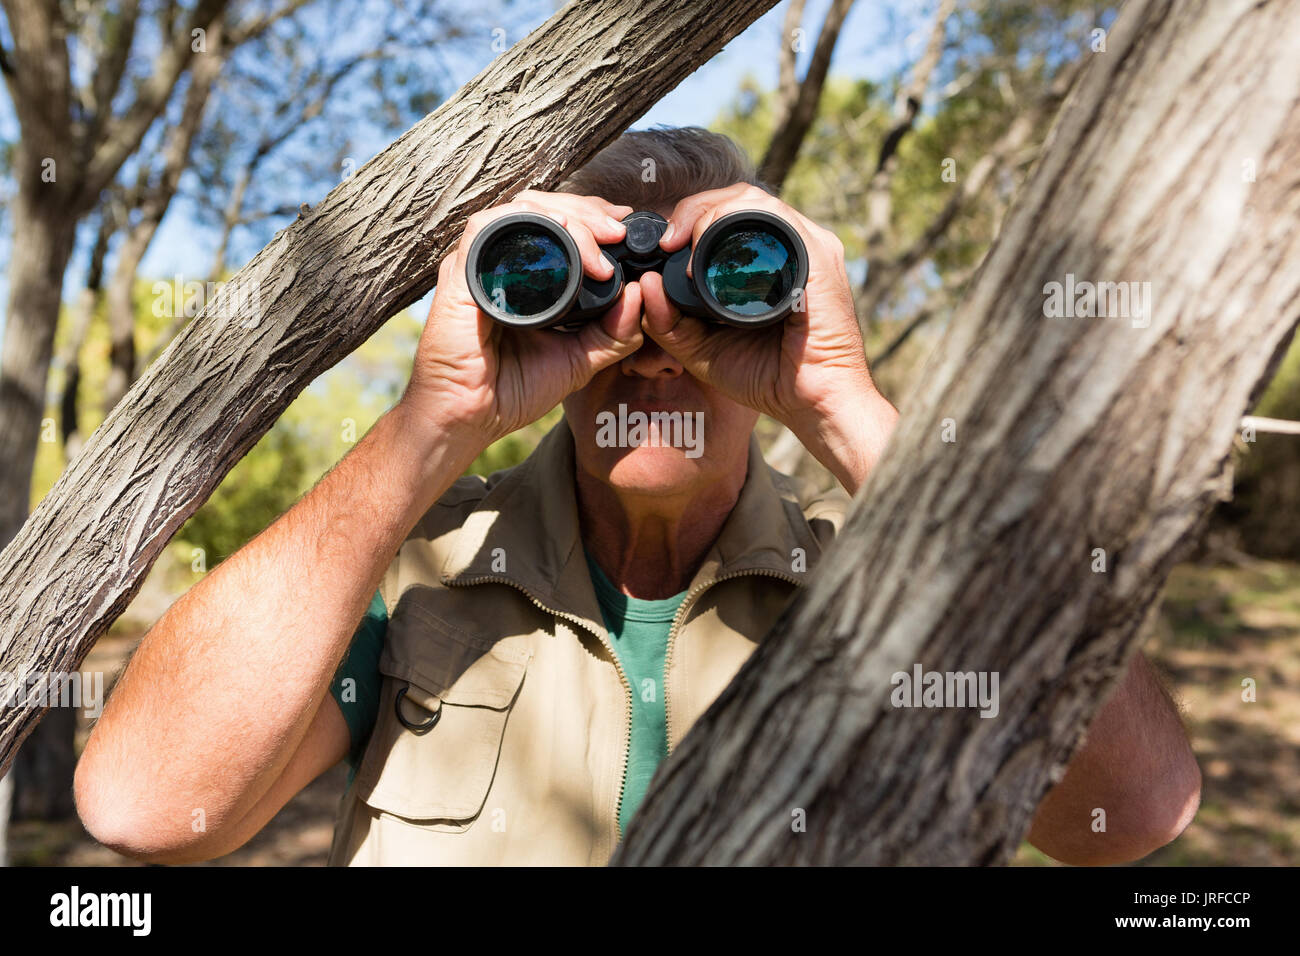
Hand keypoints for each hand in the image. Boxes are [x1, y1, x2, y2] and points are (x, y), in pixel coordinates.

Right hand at [400, 190, 644, 447]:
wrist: (471, 418)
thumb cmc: (514, 390)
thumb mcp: (580, 359)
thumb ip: (614, 332)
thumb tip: (640, 294)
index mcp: (527, 273)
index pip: (561, 222)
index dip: (595, 216)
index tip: (627, 229)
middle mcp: (502, 261)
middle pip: (546, 207)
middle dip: (589, 212)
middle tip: (618, 233)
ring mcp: (479, 264)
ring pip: (523, 209)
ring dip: (568, 216)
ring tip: (602, 242)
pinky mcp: (460, 274)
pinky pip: (487, 227)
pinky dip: (528, 224)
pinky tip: (563, 239)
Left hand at [639, 183, 897, 490]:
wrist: (811, 402)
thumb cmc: (765, 376)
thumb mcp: (702, 348)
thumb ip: (669, 321)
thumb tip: (646, 283)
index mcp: (768, 259)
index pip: (726, 214)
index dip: (689, 217)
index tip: (661, 246)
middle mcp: (789, 245)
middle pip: (736, 198)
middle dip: (692, 209)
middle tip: (666, 241)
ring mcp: (807, 245)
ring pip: (751, 200)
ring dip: (707, 213)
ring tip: (682, 244)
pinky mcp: (818, 254)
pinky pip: (772, 217)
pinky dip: (733, 222)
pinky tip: (708, 247)